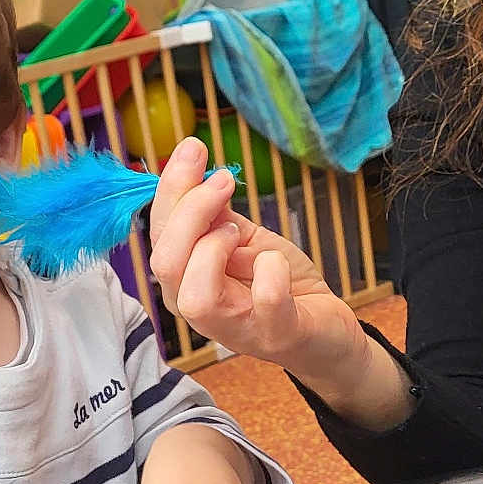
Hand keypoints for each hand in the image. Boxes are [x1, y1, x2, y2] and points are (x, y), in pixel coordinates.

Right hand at [149, 137, 368, 383]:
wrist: (324, 325)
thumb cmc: (279, 282)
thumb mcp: (242, 238)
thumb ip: (213, 211)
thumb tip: (192, 163)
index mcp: (185, 282)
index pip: (159, 235)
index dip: (171, 189)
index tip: (194, 150)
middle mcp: (200, 311)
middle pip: (166, 263)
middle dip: (190, 211)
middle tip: (224, 178)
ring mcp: (236, 328)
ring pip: (195, 296)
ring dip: (214, 248)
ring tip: (238, 232)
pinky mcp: (277, 333)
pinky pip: (265, 299)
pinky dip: (271, 270)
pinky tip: (276, 260)